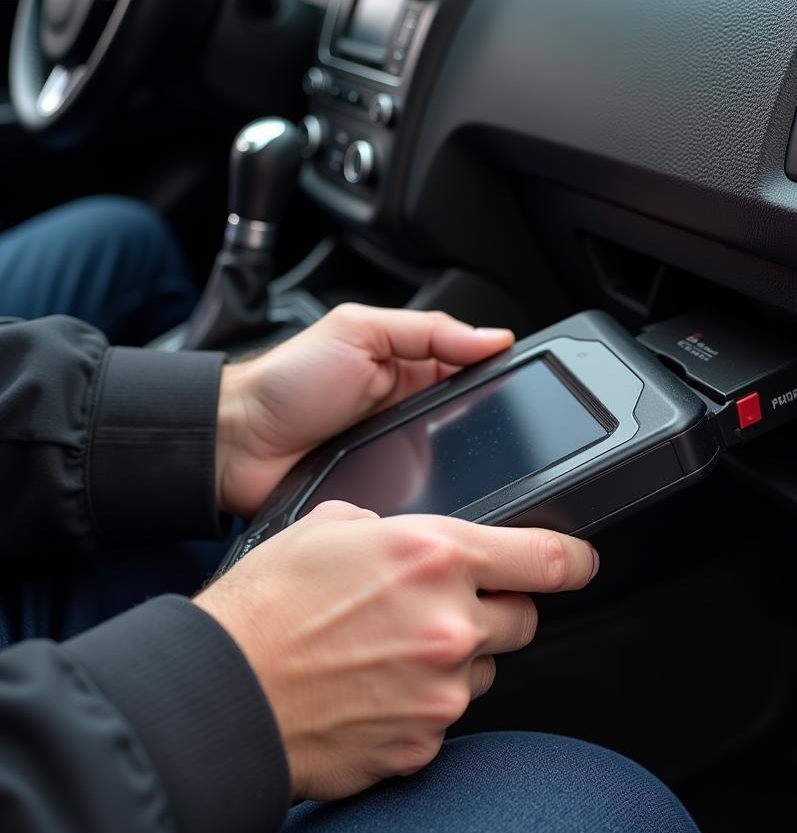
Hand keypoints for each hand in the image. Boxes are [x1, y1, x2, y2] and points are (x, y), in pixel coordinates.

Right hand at [193, 502, 598, 800]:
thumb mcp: (331, 527)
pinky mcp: (422, 742)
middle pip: (521, 620)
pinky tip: (373, 689)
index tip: (581, 563)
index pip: (546, 559)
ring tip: (389, 652)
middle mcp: (450, 623)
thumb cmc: (266, 607)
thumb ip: (395, 527)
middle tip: (440, 610)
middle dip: (493, 612)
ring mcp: (440, 690)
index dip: (575, 560)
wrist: (220, 693)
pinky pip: (444, 716)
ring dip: (454, 660)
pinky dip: (420, 702)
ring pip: (483, 671)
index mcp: (435, 556)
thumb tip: (415, 540)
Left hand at [215, 304, 513, 517]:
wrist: (235, 444)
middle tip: (507, 439)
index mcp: (409, 368)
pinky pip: (424, 497)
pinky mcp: (386, 493)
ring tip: (486, 474)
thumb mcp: (359, 332)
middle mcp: (409, 413)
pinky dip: (436, 499)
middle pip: (471, 424)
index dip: (499, 378)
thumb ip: (427, 331)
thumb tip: (494, 336)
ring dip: (466, 469)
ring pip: (455, 466)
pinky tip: (447, 501)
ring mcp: (399, 455)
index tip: (526, 387)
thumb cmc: (286, 381)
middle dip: (490, 432)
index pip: (472, 372)